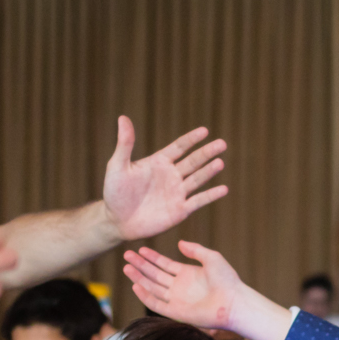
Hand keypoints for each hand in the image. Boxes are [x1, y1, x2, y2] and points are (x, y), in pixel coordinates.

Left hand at [101, 118, 227, 243]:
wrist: (116, 221)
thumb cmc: (114, 193)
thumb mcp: (118, 166)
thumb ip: (125, 144)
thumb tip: (123, 118)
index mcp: (159, 162)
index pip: (179, 147)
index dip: (191, 139)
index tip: (205, 131)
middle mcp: (172, 175)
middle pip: (193, 161)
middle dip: (207, 153)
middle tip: (222, 143)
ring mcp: (177, 193)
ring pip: (197, 179)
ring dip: (209, 171)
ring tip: (220, 162)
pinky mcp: (179, 211)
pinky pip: (198, 201)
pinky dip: (210, 196)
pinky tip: (223, 189)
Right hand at [124, 241, 241, 328]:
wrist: (233, 302)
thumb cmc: (227, 280)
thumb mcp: (212, 258)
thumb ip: (195, 250)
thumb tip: (179, 243)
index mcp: (187, 274)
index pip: (164, 264)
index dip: (152, 257)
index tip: (140, 249)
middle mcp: (179, 287)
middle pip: (154, 275)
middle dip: (140, 265)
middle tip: (127, 255)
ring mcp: (177, 300)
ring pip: (152, 287)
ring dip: (139, 278)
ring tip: (127, 267)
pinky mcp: (176, 312)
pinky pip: (157, 304)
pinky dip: (146, 296)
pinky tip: (136, 286)